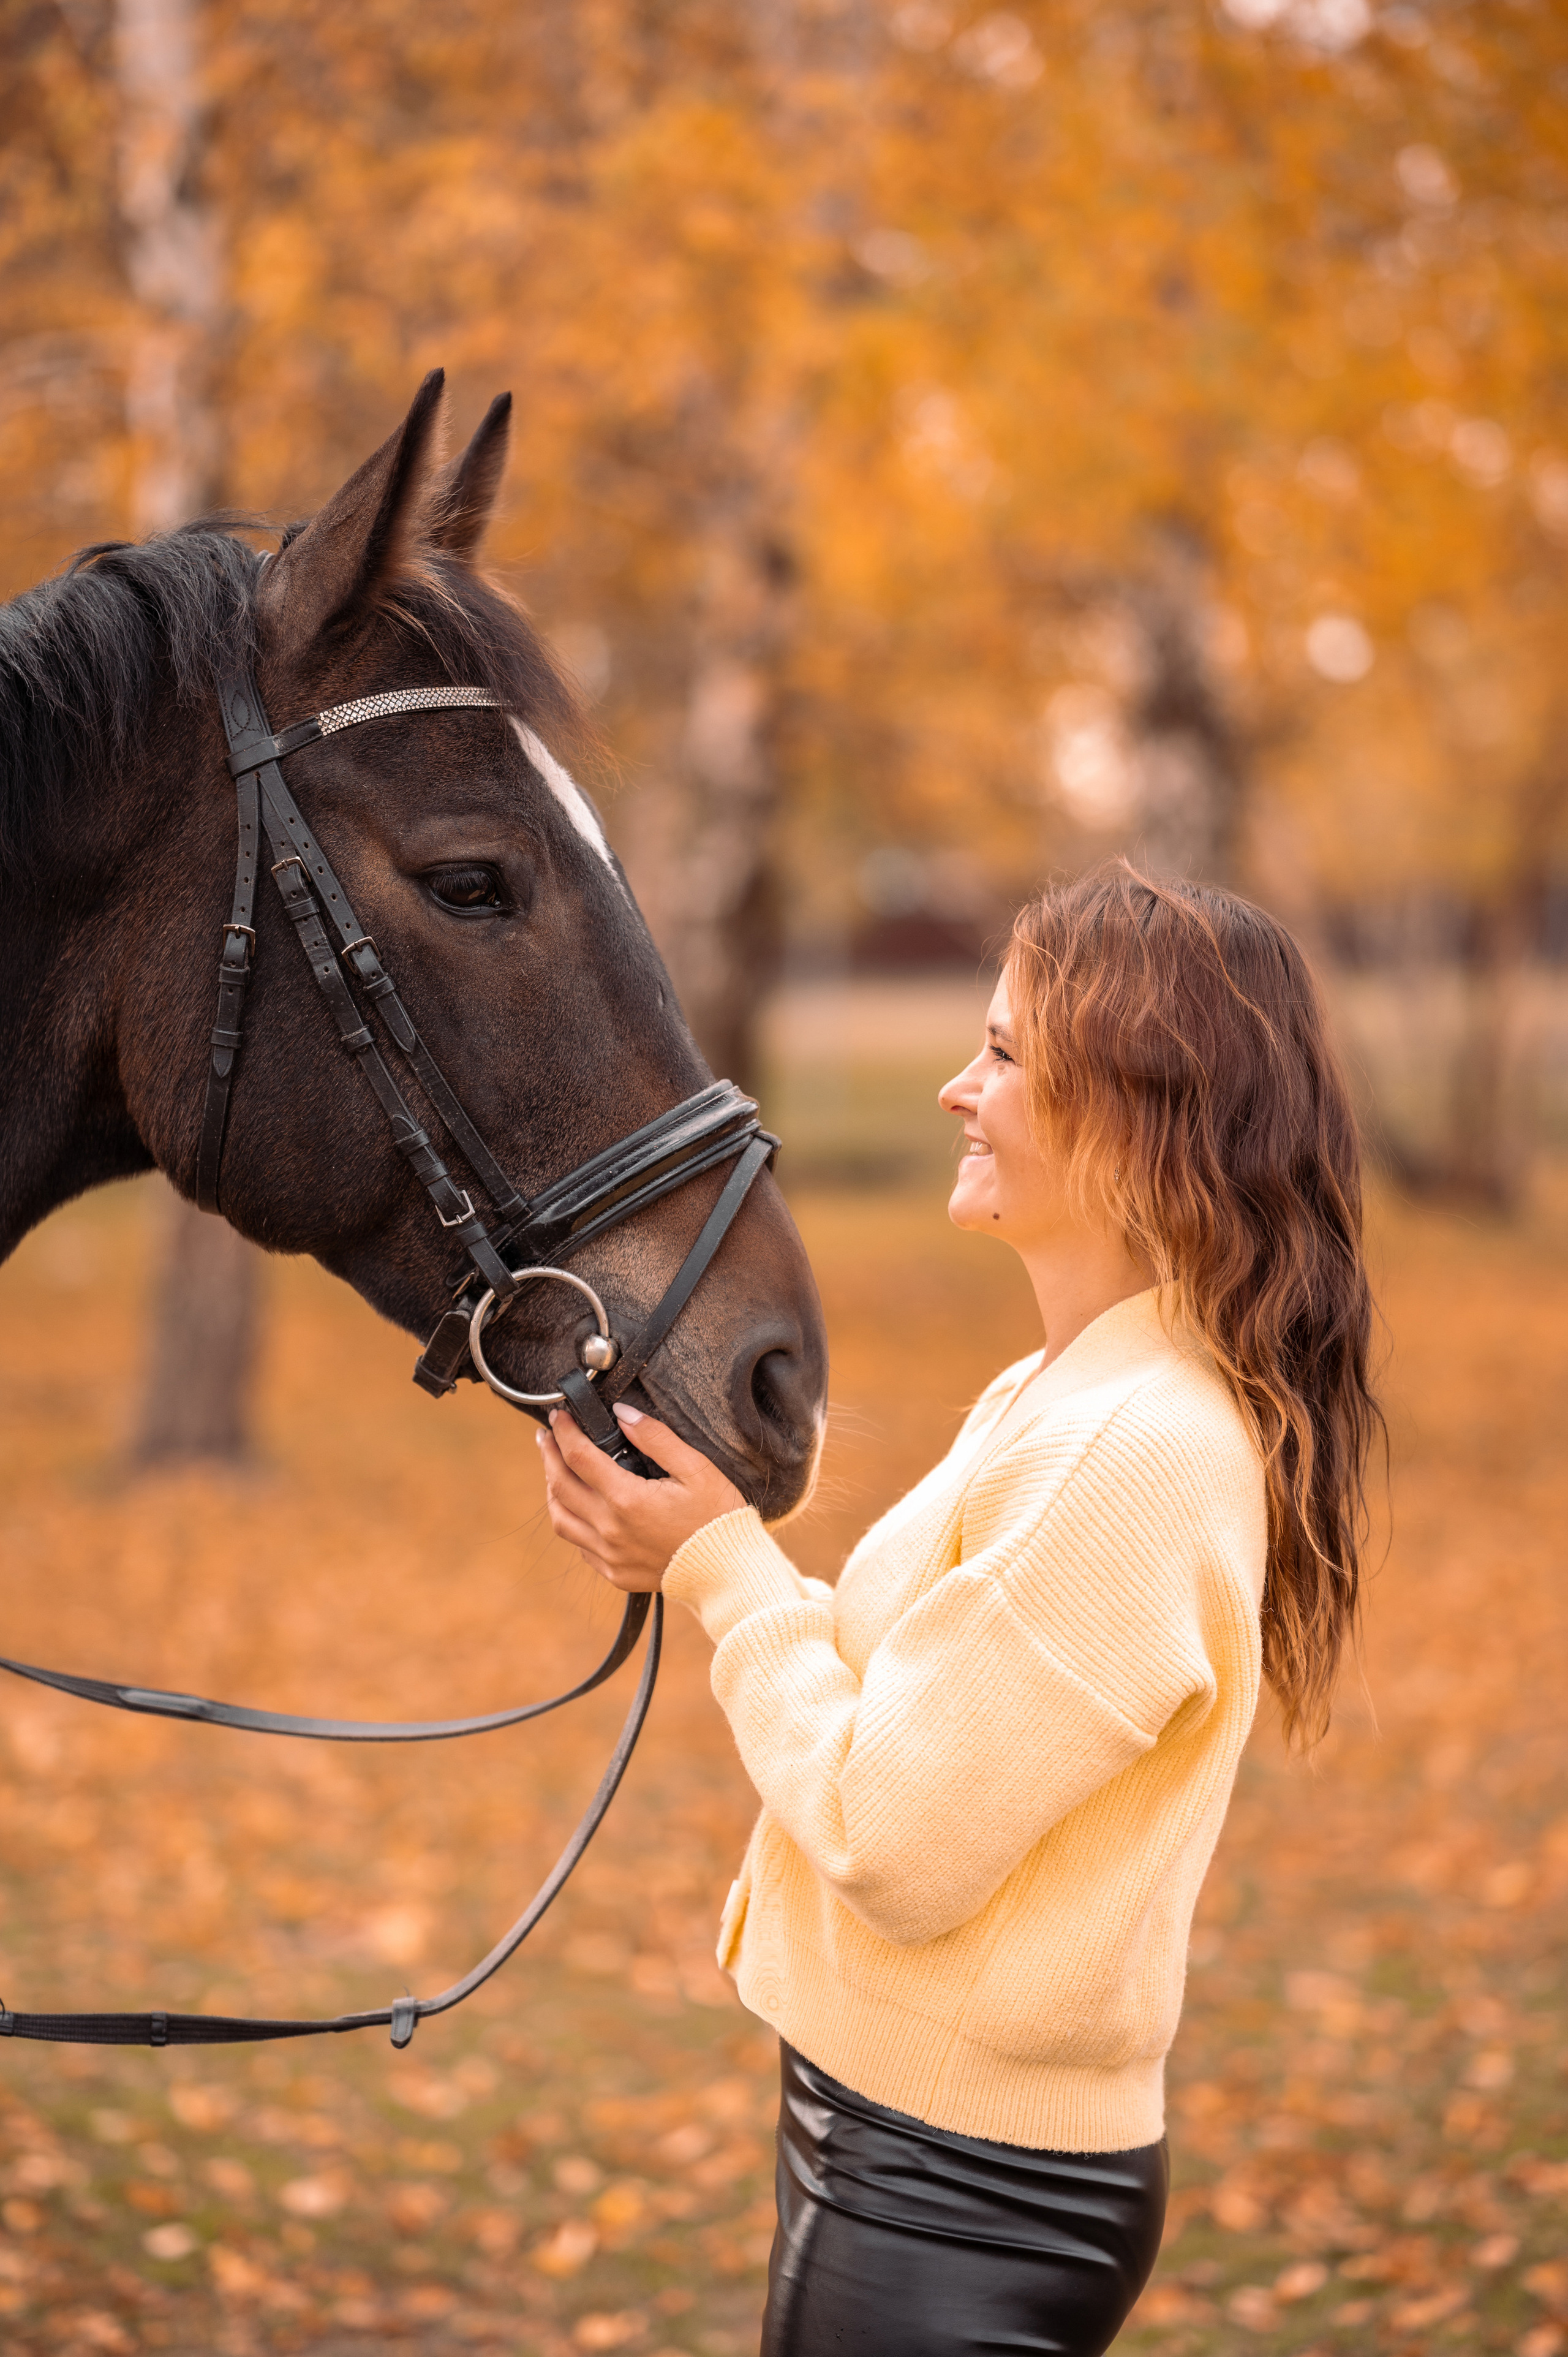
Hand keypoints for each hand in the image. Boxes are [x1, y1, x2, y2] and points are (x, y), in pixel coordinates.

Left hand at [537, 1403, 744, 1590]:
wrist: (730, 1573)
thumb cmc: (718, 1518)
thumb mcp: (696, 1468)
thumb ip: (655, 1438)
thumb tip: (622, 1414)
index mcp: (627, 1500)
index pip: (579, 1457)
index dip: (565, 1432)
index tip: (560, 1416)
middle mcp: (610, 1530)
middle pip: (560, 1487)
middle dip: (549, 1455)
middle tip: (546, 1436)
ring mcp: (610, 1556)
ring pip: (561, 1520)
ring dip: (552, 1491)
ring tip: (555, 1470)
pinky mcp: (615, 1574)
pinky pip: (580, 1546)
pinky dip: (573, 1521)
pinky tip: (581, 1508)